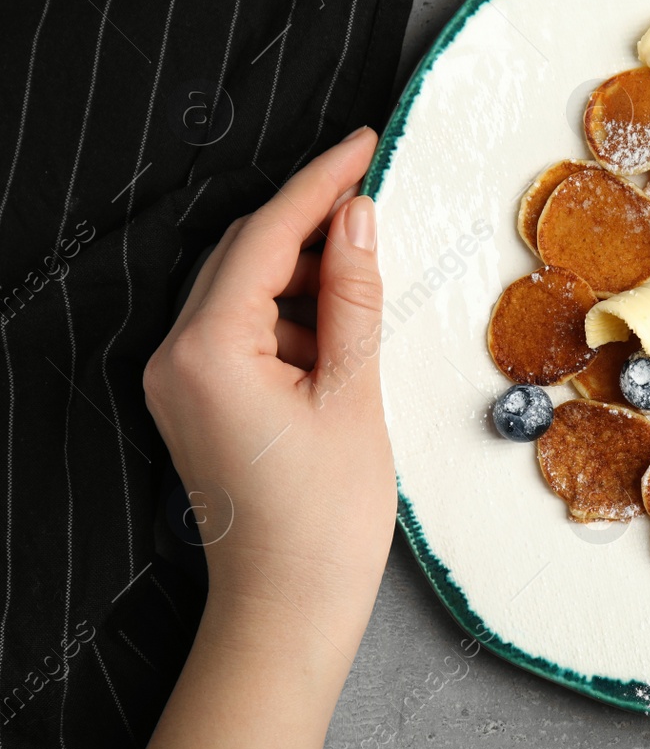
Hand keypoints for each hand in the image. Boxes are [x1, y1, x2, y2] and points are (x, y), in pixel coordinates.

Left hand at [116, 129, 393, 748]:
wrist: (286, 605)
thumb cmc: (324, 517)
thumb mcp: (354, 395)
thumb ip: (353, 297)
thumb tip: (357, 217)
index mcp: (208, 350)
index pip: (265, 236)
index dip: (319, 183)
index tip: (362, 143)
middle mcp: (175, 357)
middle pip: (243, 255)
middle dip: (311, 225)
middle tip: (376, 200)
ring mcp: (178, 380)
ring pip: (242, 290)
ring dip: (304, 275)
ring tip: (368, 285)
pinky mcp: (195, 401)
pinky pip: (240, 330)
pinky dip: (290, 318)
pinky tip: (338, 334)